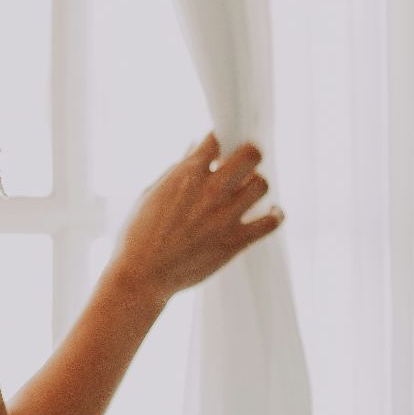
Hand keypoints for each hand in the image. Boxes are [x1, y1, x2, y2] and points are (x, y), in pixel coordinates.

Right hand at [108, 133, 284, 304]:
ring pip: (262, 185)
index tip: (222, 146)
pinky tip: (271, 212)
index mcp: (186, 175)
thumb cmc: (138, 234)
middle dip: (249, 154)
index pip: (216, 139)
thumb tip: (194, 149)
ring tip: (249, 189)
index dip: (221, 139)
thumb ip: (176, 170)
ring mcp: (225, 216)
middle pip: (250, 155)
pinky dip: (275, 214)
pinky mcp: (235, 241)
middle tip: (244, 162)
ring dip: (257, 183)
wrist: (142, 275)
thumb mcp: (151, 194)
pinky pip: (270, 222)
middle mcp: (210, 191)